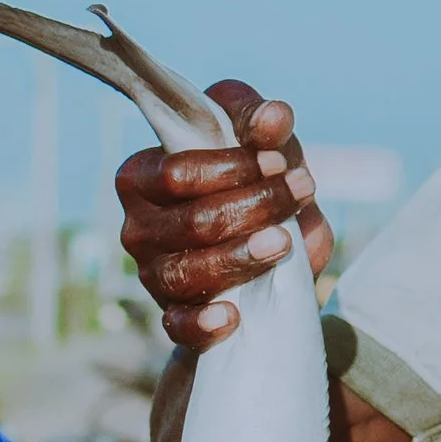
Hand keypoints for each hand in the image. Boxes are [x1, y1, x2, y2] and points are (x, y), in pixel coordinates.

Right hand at [117, 84, 333, 351]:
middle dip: (251, 205)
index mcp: (143, 175)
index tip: (281, 161)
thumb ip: (265, 126)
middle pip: (190, 220)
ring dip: (238, 257)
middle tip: (303, 190)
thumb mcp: (264, 150)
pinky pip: (177, 325)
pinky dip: (202, 322)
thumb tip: (274, 117)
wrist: (268, 256)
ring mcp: (152, 274)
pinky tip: (232, 315)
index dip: (232, 166)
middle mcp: (138, 226)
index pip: (177, 172)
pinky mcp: (172, 316)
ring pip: (184, 271)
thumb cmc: (256, 185)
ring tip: (283, 243)